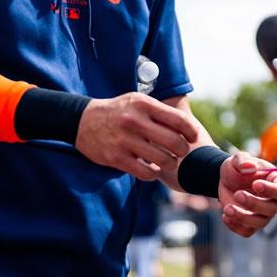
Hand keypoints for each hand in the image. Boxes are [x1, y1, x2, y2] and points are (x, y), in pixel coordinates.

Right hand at [74, 93, 199, 179]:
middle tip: (181, 151)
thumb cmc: (119, 111)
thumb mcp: (138, 102)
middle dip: (183, 150)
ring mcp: (124, 141)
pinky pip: (145, 173)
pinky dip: (153, 174)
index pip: (178, 119)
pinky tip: (152, 169)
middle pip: (174, 142)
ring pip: (162, 160)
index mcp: (143, 105)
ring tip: (168, 161)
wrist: (83, 121)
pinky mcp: (116, 158)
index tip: (193, 137)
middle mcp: (134, 121)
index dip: (191, 131)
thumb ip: (160, 112)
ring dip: (170, 163)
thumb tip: (188, 126)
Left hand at [217, 152, 276, 237]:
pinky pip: (248, 231)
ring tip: (227, 209)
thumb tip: (250, 167)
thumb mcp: (236, 160)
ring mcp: (263, 214)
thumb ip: (242, 160)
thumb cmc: (237, 168)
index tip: (255, 184)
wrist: (225, 180)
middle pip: (272, 209)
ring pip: (260, 223)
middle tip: (237, 194)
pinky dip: (236, 226)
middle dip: (254, 203)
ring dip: (243, 217)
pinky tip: (225, 216)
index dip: (271, 189)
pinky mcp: (251, 224)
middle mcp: (274, 200)